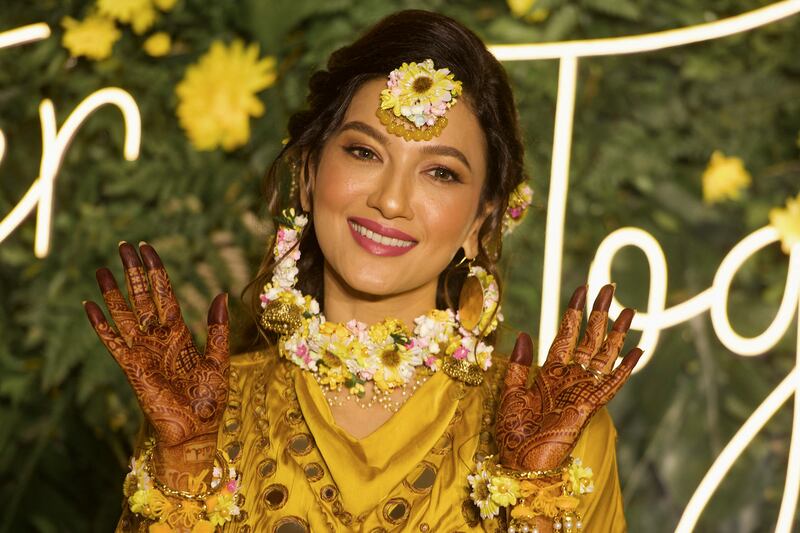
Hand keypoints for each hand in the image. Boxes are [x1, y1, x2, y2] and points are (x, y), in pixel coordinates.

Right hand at [83, 242, 228, 484]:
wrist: (197, 430)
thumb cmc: (210, 399)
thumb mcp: (220, 359)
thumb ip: (218, 329)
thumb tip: (221, 295)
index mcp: (180, 333)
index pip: (165, 294)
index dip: (156, 272)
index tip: (147, 249)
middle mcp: (158, 338)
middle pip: (142, 297)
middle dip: (133, 272)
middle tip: (123, 246)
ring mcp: (143, 351)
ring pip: (125, 314)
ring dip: (114, 292)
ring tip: (102, 269)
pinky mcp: (132, 368)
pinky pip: (113, 342)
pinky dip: (102, 325)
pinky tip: (90, 306)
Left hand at [495, 284, 642, 470]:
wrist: (520, 461)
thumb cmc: (513, 431)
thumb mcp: (510, 392)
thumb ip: (519, 365)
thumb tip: (524, 334)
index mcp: (550, 372)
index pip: (565, 334)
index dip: (574, 312)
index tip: (582, 289)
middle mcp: (569, 377)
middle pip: (589, 338)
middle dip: (599, 313)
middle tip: (610, 288)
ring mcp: (582, 390)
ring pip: (604, 355)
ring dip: (617, 333)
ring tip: (629, 310)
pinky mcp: (589, 406)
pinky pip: (611, 384)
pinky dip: (625, 368)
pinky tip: (638, 351)